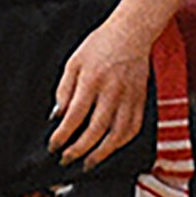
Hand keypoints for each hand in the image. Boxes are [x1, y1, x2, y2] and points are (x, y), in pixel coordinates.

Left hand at [48, 18, 149, 167]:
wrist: (131, 33)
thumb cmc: (99, 46)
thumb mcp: (73, 63)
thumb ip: (64, 91)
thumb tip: (58, 116)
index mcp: (92, 81)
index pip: (74, 116)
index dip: (63, 135)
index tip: (54, 146)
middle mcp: (112, 92)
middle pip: (95, 130)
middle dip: (79, 150)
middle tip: (67, 159)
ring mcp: (129, 98)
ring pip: (117, 134)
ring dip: (101, 153)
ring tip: (88, 162)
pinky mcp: (141, 100)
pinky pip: (133, 128)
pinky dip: (121, 143)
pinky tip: (110, 149)